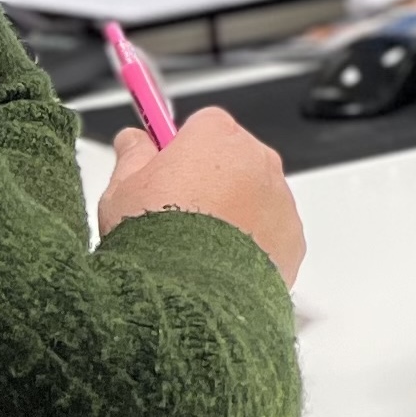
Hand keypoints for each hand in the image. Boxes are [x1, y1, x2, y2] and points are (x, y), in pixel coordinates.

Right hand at [99, 108, 305, 282]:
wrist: (191, 291)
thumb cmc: (156, 236)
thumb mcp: (122, 189)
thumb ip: (132, 155)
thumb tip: (133, 140)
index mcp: (216, 135)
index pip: (201, 125)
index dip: (180, 148)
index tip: (165, 167)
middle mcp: (257, 157)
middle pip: (232, 159)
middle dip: (210, 180)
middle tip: (176, 214)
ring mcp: (280, 197)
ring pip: (255, 197)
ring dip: (234, 213)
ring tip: (197, 248)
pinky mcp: (293, 237)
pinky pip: (272, 233)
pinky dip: (254, 245)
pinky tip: (222, 266)